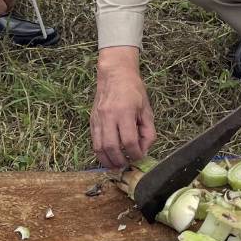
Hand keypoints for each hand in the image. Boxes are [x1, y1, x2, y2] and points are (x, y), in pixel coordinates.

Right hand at [90, 47, 155, 168]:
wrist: (115, 75)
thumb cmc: (134, 91)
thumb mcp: (147, 110)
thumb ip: (148, 132)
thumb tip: (144, 151)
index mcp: (125, 112)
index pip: (129, 141)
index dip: (135, 154)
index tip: (139, 157)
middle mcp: (108, 116)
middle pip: (111, 147)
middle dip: (120, 161)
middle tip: (127, 165)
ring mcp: (98, 119)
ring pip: (98, 147)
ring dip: (107, 161)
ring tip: (117, 166)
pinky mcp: (92, 121)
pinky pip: (93, 142)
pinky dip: (100, 153)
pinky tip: (108, 157)